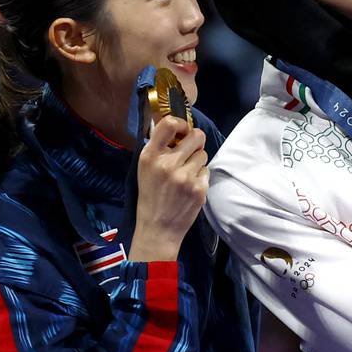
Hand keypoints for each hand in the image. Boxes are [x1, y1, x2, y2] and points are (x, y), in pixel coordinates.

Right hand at [126, 116, 207, 261]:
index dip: (181, 123)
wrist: (158, 228)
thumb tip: (174, 127)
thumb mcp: (144, 169)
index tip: (182, 130)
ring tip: (185, 174)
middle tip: (189, 152)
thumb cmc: (151, 196)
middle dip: (195, 141)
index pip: (169, 123)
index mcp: (150, 156)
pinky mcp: (199, 189)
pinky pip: (206, 171)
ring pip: (203, 154)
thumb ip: (158, 148)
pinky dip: (200, 176)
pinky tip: (189, 187)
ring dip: (197, 161)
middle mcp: (168, 164)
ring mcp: (185, 177)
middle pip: (196, 135)